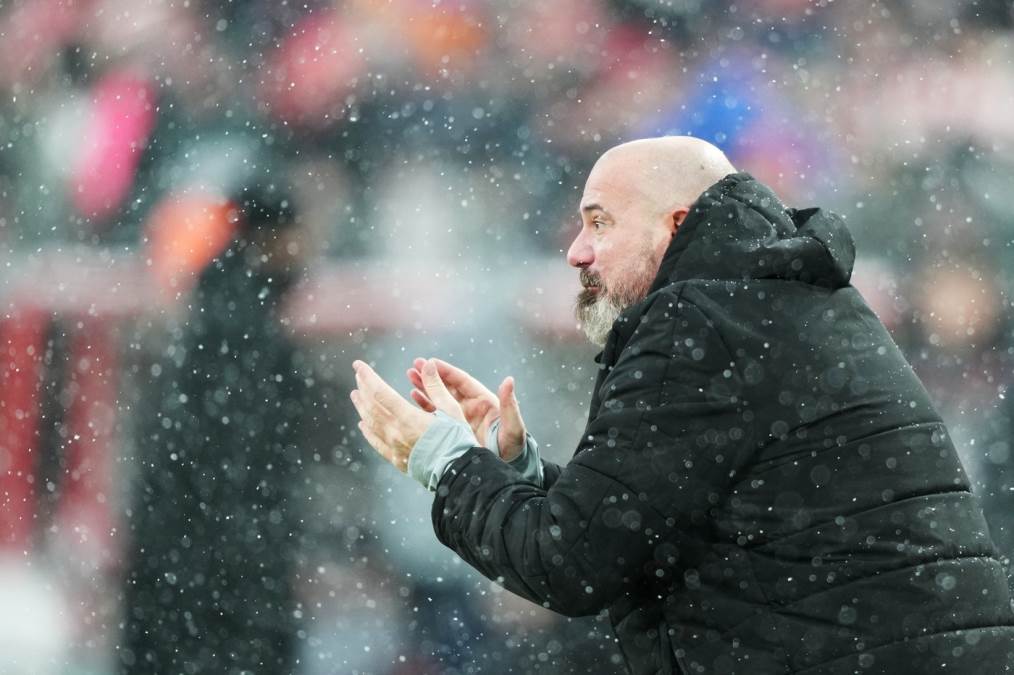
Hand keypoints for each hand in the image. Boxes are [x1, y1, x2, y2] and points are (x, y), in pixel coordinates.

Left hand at [349, 359, 468, 471]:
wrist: (457, 472)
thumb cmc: (456, 440)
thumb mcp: (450, 409)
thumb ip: (436, 386)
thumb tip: (429, 364)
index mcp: (407, 417)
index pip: (379, 392)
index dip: (367, 377)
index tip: (358, 365)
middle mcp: (395, 432)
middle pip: (371, 406)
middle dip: (363, 388)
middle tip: (357, 375)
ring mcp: (393, 446)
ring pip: (370, 423)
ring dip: (361, 407)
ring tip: (356, 395)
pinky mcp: (397, 459)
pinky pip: (376, 443)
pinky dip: (367, 431)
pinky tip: (363, 424)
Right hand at [406, 357, 527, 461]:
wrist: (505, 467)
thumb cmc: (513, 446)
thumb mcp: (513, 426)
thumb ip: (509, 405)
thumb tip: (509, 380)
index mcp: (483, 401)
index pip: (462, 381)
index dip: (446, 371)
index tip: (431, 362)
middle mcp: (470, 406)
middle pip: (447, 386)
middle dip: (431, 375)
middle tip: (415, 364)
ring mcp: (460, 417)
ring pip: (439, 397)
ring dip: (425, 386)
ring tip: (410, 375)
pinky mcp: (452, 429)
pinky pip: (436, 414)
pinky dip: (425, 404)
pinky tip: (414, 396)